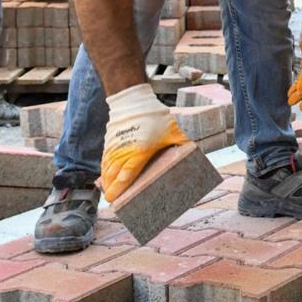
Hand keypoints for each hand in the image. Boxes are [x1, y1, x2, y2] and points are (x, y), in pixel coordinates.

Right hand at [100, 83, 189, 201]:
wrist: (132, 100)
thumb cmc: (155, 116)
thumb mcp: (173, 130)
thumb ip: (183, 141)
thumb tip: (198, 151)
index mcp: (140, 150)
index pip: (127, 172)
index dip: (119, 187)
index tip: (114, 198)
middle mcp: (124, 150)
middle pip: (113, 174)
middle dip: (111, 188)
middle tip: (111, 201)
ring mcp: (115, 146)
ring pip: (107, 167)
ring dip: (106, 181)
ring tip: (108, 193)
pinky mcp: (110, 142)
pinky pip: (104, 159)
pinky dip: (103, 170)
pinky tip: (104, 177)